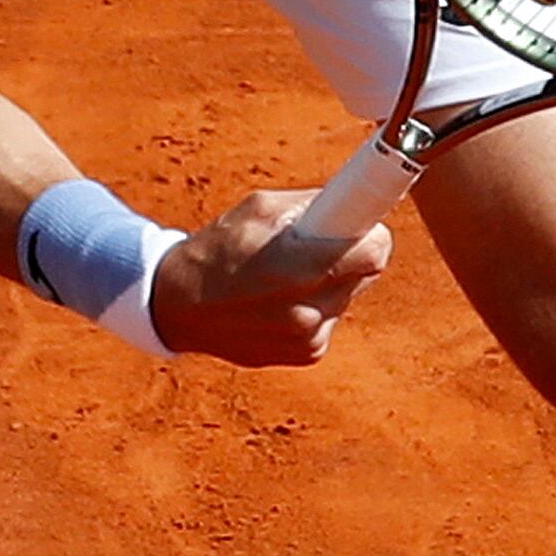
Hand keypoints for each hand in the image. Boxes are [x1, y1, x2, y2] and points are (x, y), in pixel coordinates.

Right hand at [151, 190, 388, 364]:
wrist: (179, 306)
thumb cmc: (217, 250)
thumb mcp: (260, 210)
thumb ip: (313, 206)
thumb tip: (354, 201)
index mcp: (300, 268)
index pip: (376, 250)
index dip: (370, 233)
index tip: (362, 225)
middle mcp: (310, 309)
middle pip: (366, 272)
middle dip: (348, 254)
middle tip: (315, 245)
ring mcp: (309, 337)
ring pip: (347, 295)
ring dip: (328, 282)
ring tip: (284, 276)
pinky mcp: (307, 354)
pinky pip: (330, 318)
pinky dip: (314, 307)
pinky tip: (278, 301)